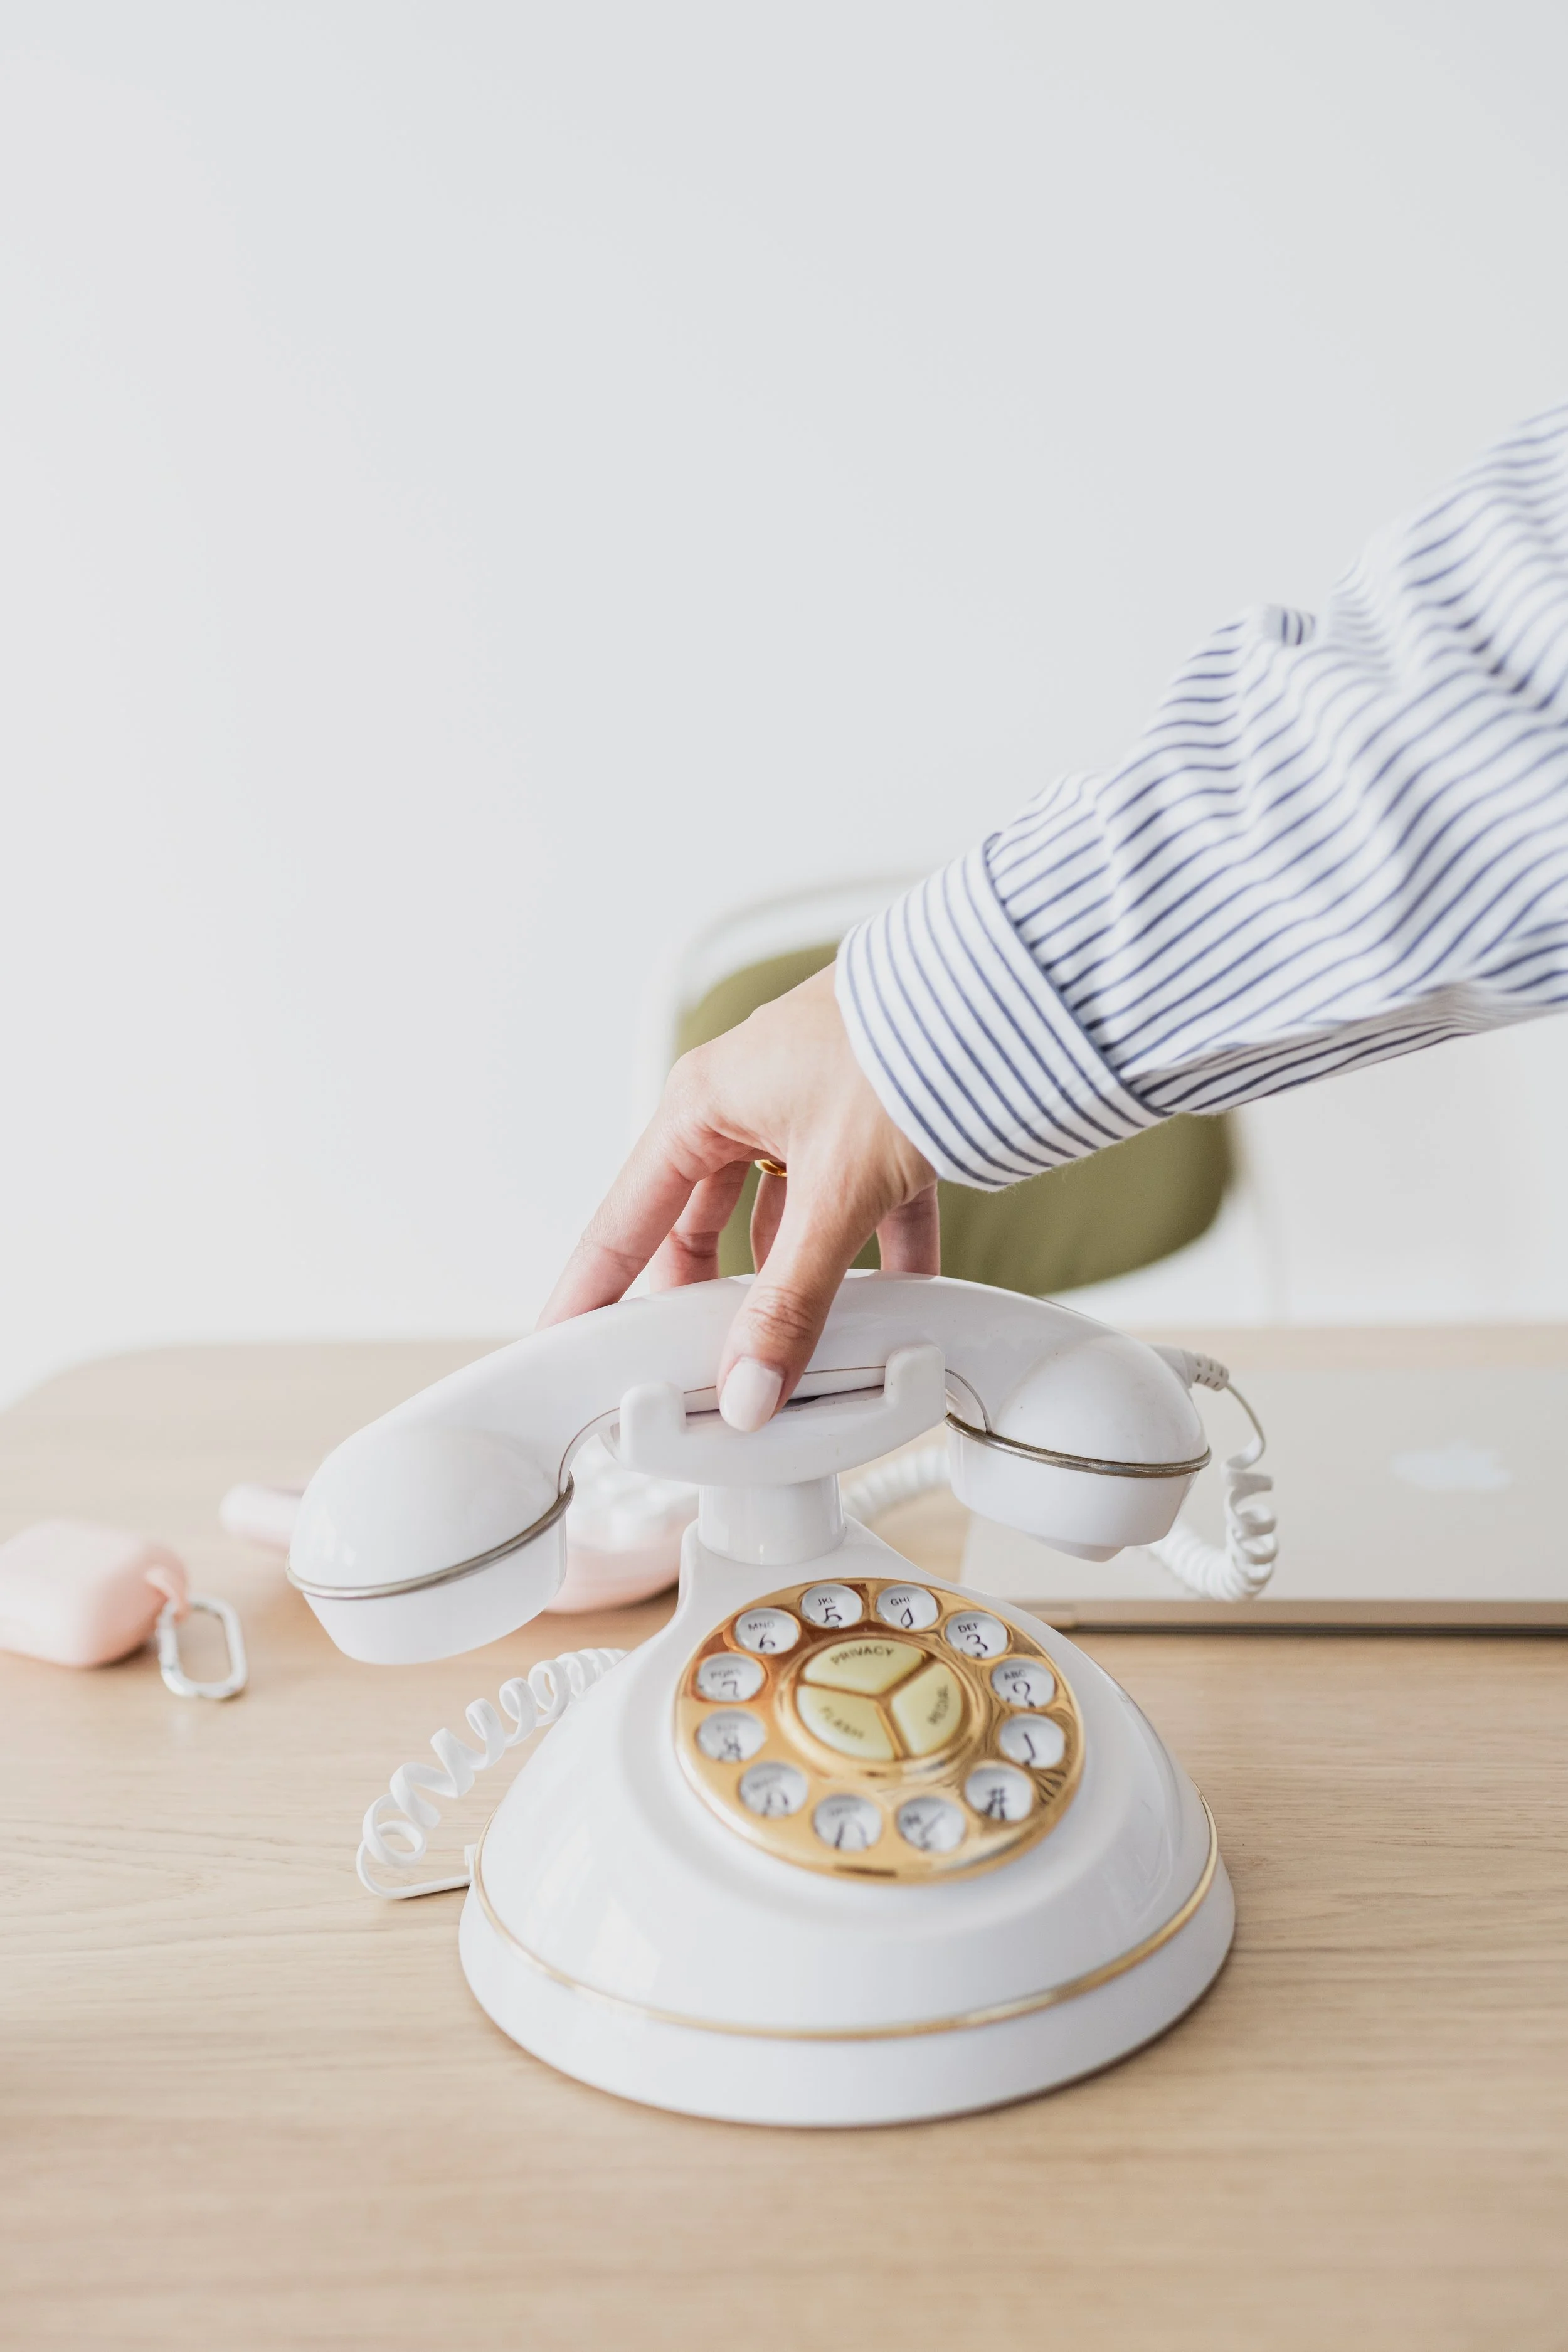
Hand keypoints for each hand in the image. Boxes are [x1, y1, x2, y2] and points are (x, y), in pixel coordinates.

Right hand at [538, 964, 937, 1426]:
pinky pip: (858, 1208)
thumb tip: (751, 1385)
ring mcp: (810, 1113)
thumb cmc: (899, 1043)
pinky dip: (876, 1259)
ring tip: (790, 1349)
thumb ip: (792, 1299)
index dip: (591, 1288)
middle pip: (698, 1225)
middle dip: (700, 1299)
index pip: (624, 1219)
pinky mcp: (872, 1125)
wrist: (1003, 990)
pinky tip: (897, 1308)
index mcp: (703, 1104)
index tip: (560, 1340)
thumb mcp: (836, 1191)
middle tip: (686, 1365)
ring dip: (791, 1281)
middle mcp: (746, 1104)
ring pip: (779, 1221)